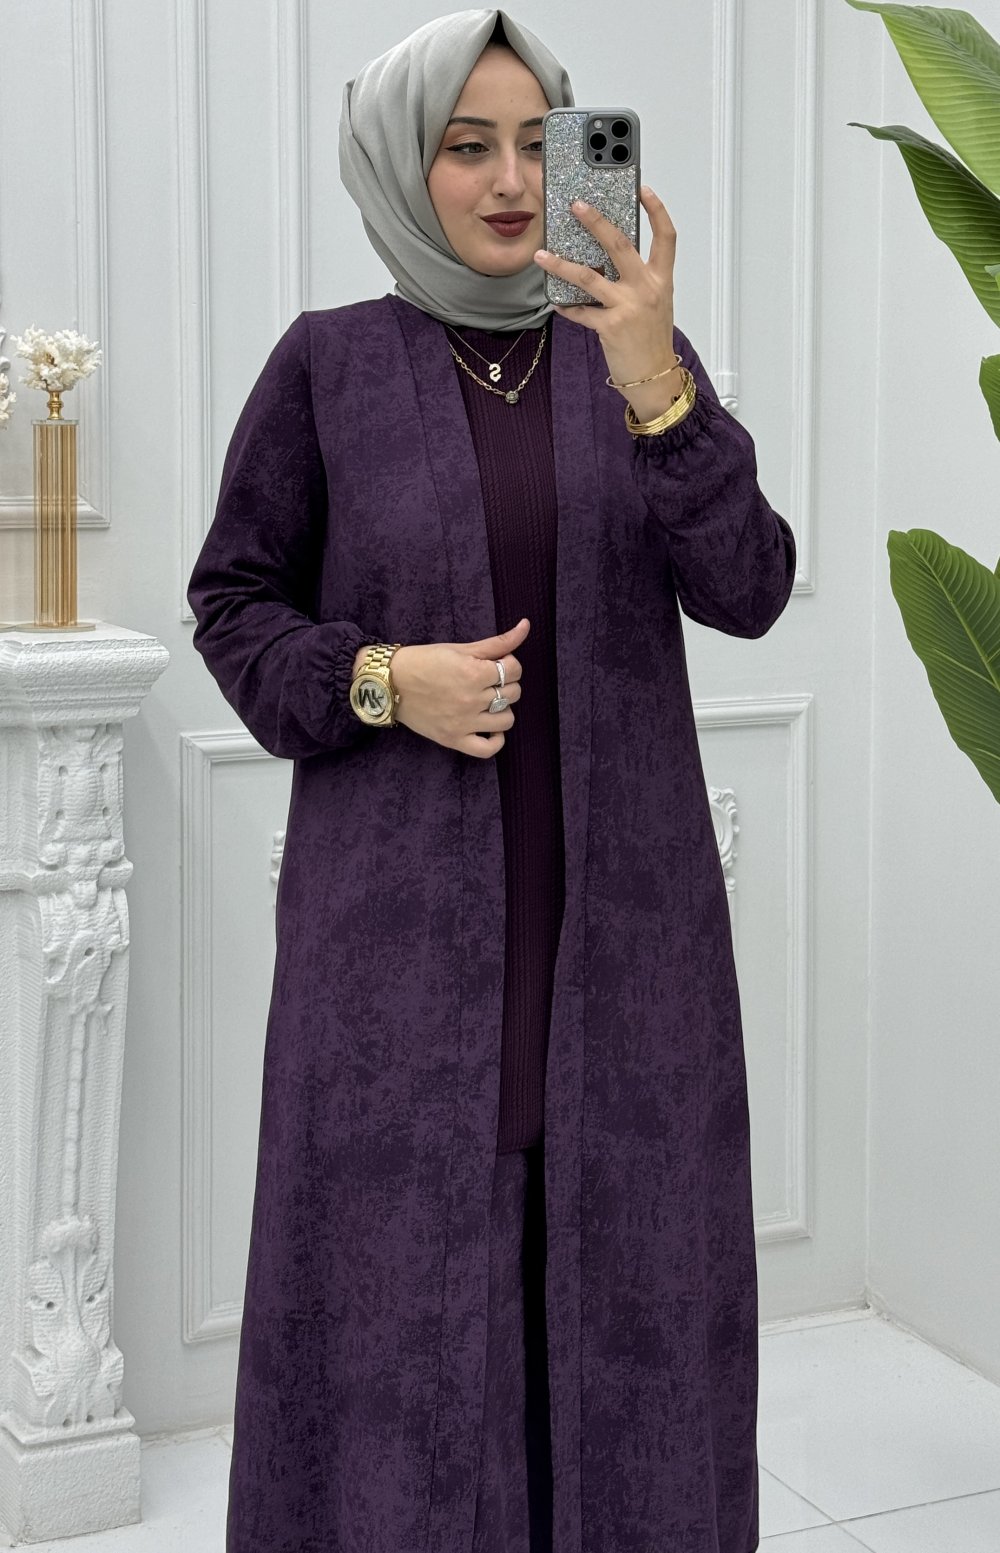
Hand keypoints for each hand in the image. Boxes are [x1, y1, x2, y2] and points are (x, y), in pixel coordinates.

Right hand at [355, 619, 529, 758]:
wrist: (390, 682)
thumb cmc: (424, 661)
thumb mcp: (461, 648)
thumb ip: (497, 642)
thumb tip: (526, 626)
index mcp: (474, 673)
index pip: (515, 670)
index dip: (510, 663)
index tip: (495, 663)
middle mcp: (472, 700)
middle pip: (513, 693)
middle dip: (506, 683)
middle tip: (488, 680)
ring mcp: (464, 722)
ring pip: (507, 720)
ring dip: (503, 709)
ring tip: (487, 702)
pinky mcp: (454, 739)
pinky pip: (487, 749)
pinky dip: (495, 741)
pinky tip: (490, 728)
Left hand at [533, 185, 677, 405]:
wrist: (654, 378)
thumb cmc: (652, 340)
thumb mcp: (655, 303)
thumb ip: (637, 279)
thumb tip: (605, 259)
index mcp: (661, 280)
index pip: (666, 237)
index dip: (656, 210)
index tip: (642, 189)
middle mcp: (647, 289)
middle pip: (620, 244)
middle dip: (596, 221)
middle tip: (577, 205)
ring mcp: (628, 307)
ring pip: (588, 276)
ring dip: (561, 264)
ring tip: (542, 255)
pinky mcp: (610, 327)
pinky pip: (581, 312)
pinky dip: (566, 307)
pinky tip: (556, 302)